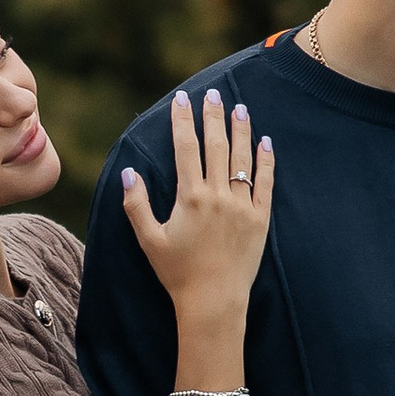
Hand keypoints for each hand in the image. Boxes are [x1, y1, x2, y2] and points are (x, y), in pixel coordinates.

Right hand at [121, 88, 273, 320]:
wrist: (213, 302)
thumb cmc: (177, 274)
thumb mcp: (149, 240)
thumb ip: (136, 205)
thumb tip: (129, 173)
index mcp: (189, 198)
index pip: (185, 148)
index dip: (183, 121)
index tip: (181, 100)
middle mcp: (217, 197)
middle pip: (215, 146)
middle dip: (213, 116)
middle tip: (213, 93)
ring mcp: (242, 207)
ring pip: (242, 159)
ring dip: (241, 130)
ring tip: (239, 108)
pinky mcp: (260, 220)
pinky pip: (265, 184)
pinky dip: (266, 161)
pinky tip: (264, 142)